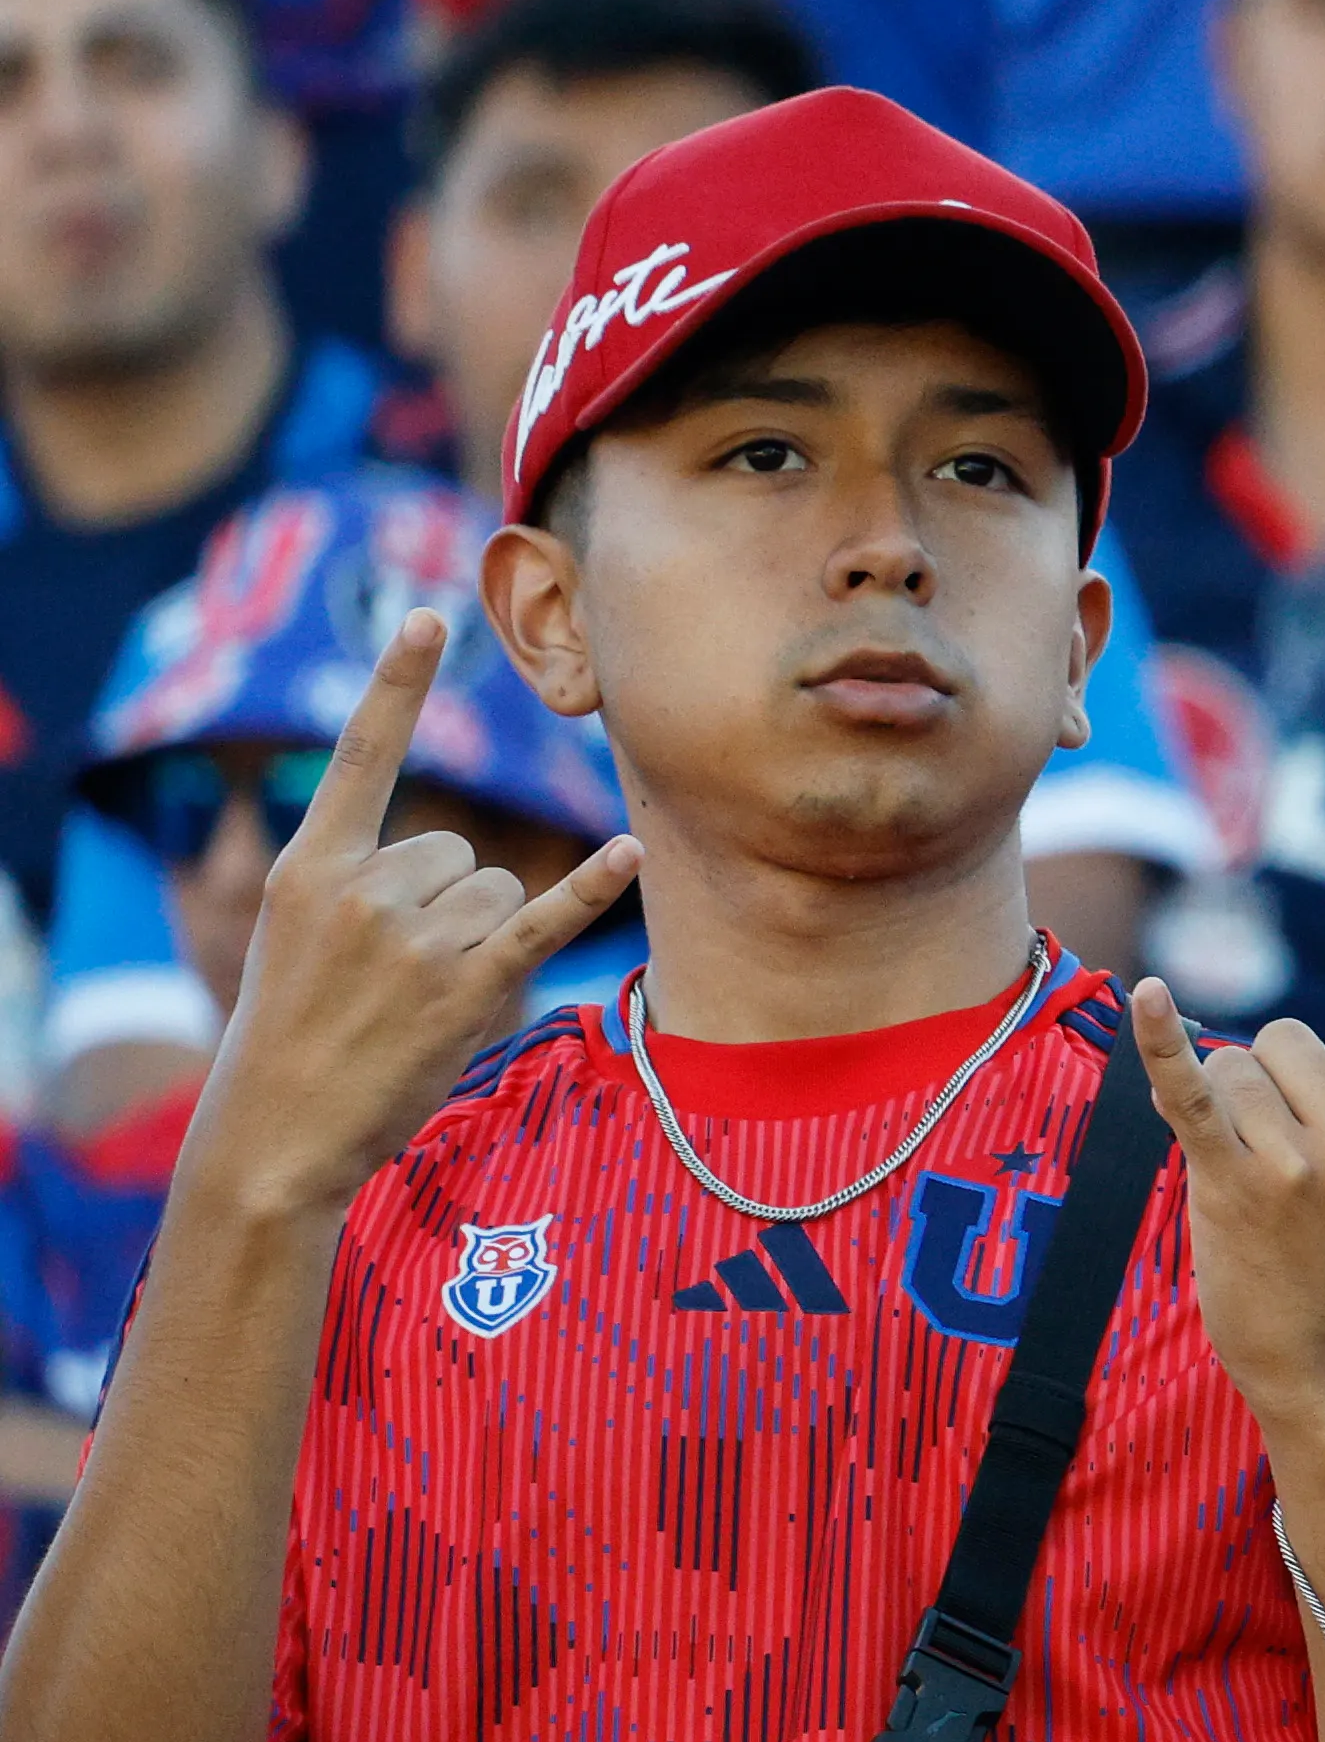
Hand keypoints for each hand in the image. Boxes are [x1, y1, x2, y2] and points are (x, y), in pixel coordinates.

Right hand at [183, 614, 640, 1235]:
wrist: (279, 1125)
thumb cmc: (294, 1028)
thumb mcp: (296, 934)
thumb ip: (359, 880)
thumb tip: (458, 860)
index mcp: (310, 865)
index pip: (362, 754)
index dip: (397, 683)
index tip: (426, 616)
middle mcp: (365, 887)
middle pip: (459, 850)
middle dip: (447, 903)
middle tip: (396, 971)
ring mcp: (417, 937)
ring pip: (499, 891)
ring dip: (483, 938)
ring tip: (422, 995)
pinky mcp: (469, 983)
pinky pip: (545, 918)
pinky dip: (594, 887)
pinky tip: (630, 854)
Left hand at [1124, 854, 1324, 1491]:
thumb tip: (1232, 1055)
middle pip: (1284, 1038)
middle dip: (1261, 1084)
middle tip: (1281, 1172)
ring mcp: (1309, 1159)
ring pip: (1233, 1068)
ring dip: (1221, 1114)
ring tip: (1250, 1192)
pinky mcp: (1243, 1183)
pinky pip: (1194, 1092)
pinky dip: (1164, 1045)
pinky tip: (1149, 997)